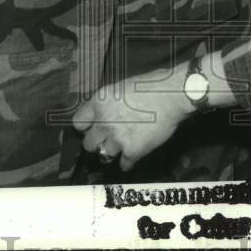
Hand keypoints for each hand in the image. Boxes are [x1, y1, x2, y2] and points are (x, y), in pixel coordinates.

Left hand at [72, 69, 194, 170]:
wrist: (173, 95)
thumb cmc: (152, 85)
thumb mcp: (121, 87)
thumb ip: (107, 103)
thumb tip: (103, 113)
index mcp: (99, 102)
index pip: (78, 123)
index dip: (86, 126)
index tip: (92, 128)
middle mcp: (104, 122)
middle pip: (88, 143)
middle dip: (97, 142)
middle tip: (107, 140)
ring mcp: (118, 138)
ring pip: (104, 155)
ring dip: (113, 151)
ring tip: (122, 147)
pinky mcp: (133, 151)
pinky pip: (124, 164)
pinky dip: (128, 162)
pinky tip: (133, 155)